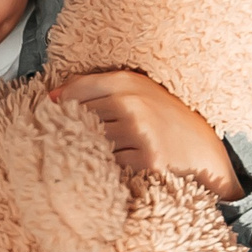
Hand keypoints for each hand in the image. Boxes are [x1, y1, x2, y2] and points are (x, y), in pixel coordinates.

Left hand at [49, 69, 241, 200]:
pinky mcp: (147, 160)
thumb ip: (100, 88)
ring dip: (83, 151)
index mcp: (128, 81)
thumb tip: (53, 96)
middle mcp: (132, 102)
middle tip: (58, 141)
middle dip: (67, 129)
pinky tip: (104, 170)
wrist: (204, 150)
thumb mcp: (139, 92)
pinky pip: (110, 164)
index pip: (78, 89)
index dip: (59, 103)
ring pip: (92, 142)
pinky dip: (104, 168)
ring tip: (82, 157)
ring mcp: (139, 131)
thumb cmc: (166, 119)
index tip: (48, 114)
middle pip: (81, 116)